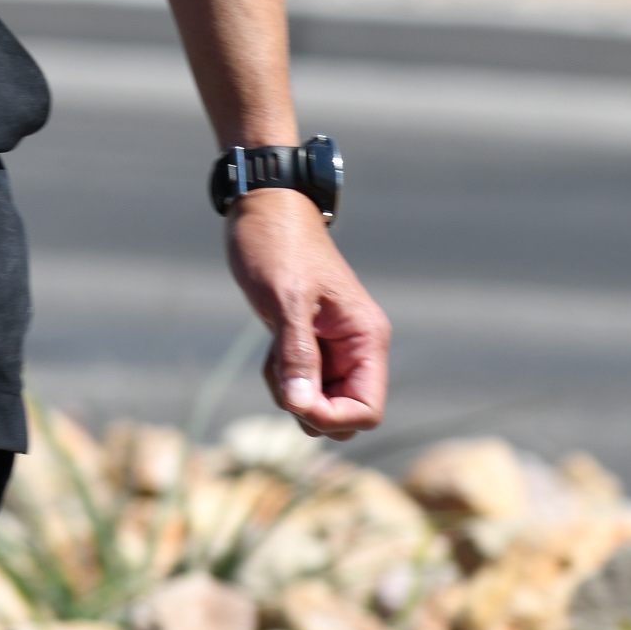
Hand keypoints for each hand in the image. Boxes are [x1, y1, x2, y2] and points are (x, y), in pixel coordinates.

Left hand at [222, 193, 391, 439]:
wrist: (263, 212)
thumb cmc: (279, 246)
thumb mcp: (287, 300)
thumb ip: (297, 353)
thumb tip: (301, 406)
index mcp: (366, 338)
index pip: (367, 409)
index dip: (332, 417)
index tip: (295, 399)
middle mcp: (356, 349)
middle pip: (342, 415)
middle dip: (306, 406)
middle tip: (280, 367)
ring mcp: (334, 351)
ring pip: (316, 404)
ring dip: (288, 390)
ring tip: (274, 349)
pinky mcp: (311, 347)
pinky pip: (299, 385)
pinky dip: (280, 377)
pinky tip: (271, 345)